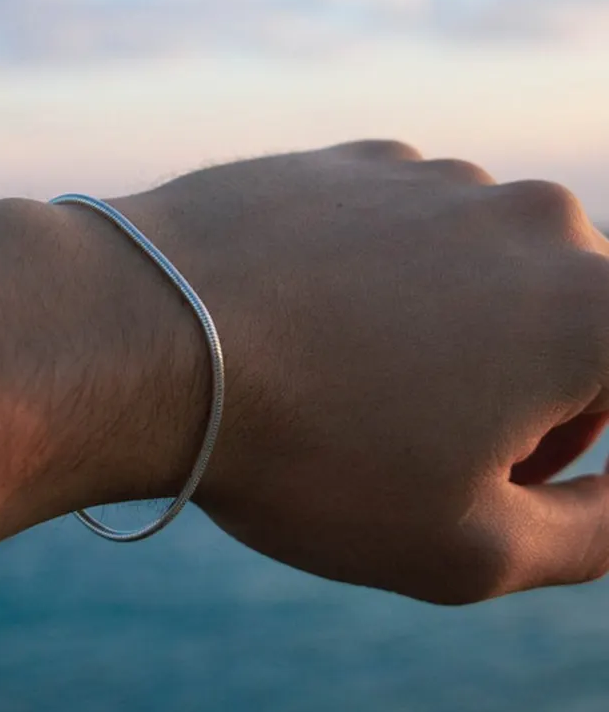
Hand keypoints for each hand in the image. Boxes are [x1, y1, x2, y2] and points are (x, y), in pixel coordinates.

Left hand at [104, 140, 608, 603]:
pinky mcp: (354, 161)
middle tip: (429, 453)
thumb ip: (598, 531)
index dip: (583, 441)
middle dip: (527, 396)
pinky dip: (380, 285)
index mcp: (592, 310)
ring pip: (484, 273)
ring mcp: (437, 177)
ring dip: (451, 336)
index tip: (507, 470)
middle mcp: (534, 218)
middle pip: (570, 325)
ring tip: (352, 392)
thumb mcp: (470, 550)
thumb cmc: (310, 456)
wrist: (148, 339)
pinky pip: (401, 234)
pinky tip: (306, 329)